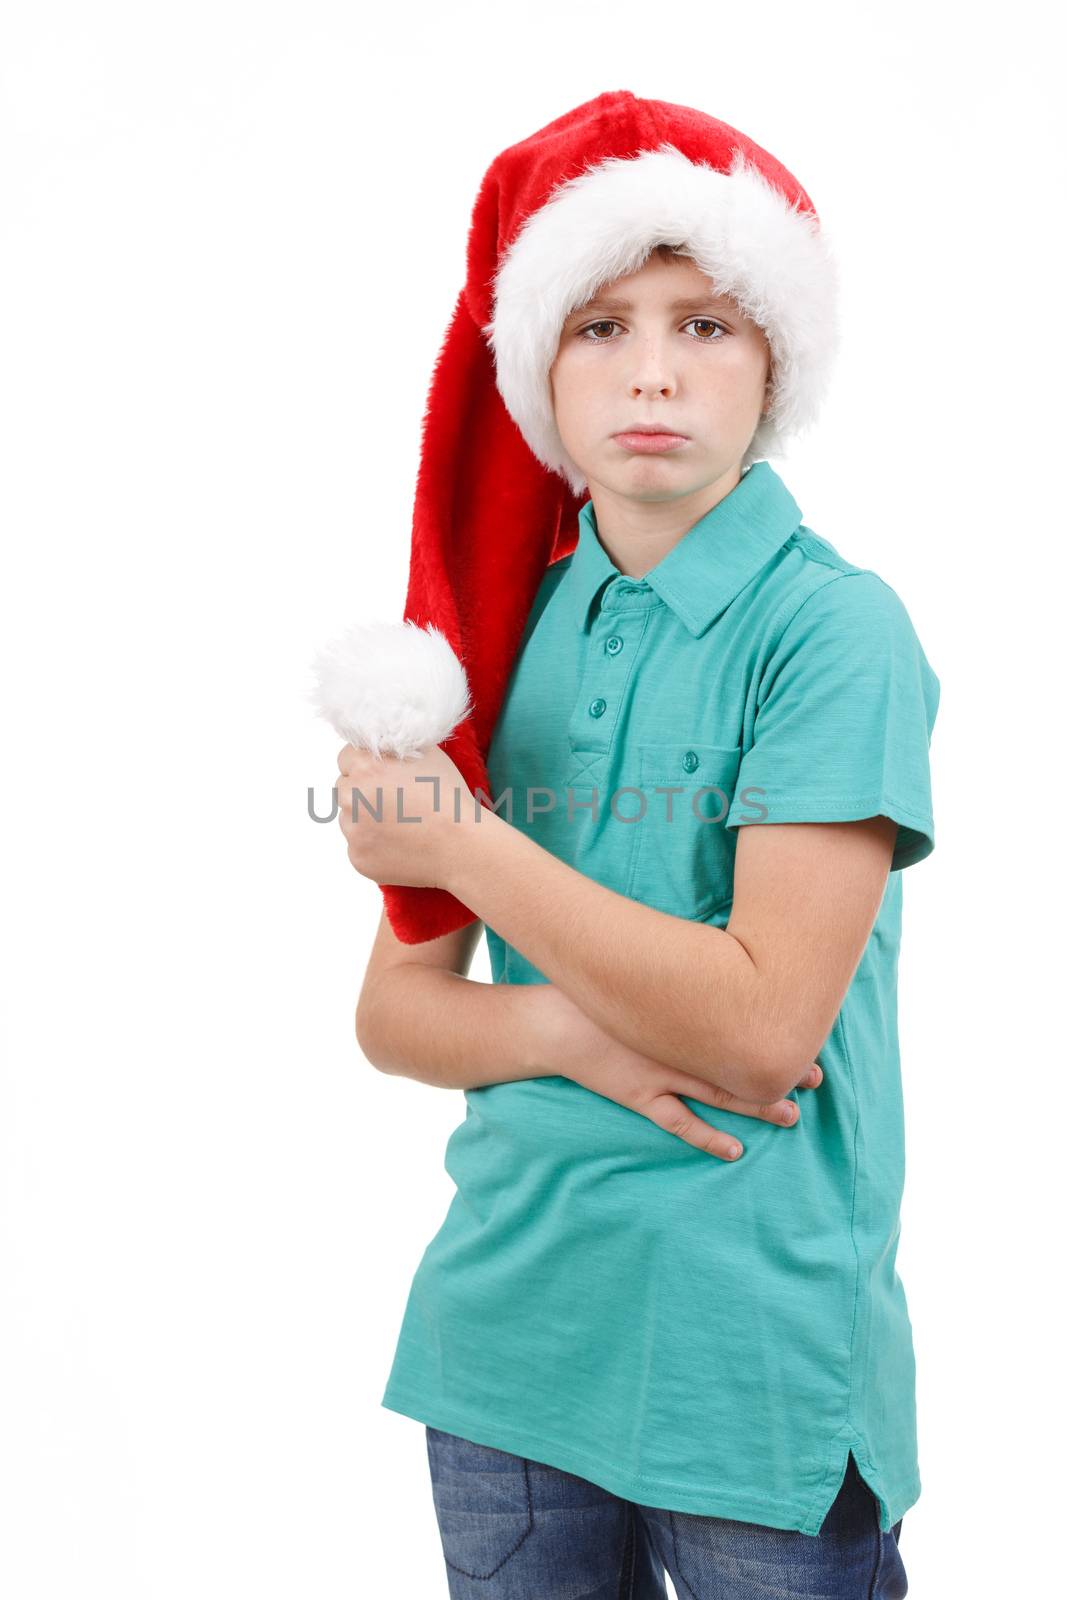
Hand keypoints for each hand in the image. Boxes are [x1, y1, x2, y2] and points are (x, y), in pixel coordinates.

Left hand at [334, 742, 474, 890]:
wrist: (461, 846)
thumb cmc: (449, 799)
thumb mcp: (428, 754)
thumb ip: (397, 746)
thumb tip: (384, 743)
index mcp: (365, 766)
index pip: (345, 759)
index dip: (365, 766)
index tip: (382, 776)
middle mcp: (351, 797)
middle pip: (344, 790)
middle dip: (362, 794)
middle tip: (394, 803)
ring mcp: (352, 831)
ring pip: (349, 820)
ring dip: (366, 822)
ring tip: (401, 826)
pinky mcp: (358, 858)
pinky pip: (359, 848)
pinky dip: (374, 848)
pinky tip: (400, 845)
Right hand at [530, 984, 821, 1161]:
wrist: (552, 1022)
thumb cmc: (597, 988)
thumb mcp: (643, 970)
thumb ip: (678, 970)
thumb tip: (718, 962)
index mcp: (680, 1013)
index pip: (737, 1022)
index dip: (771, 1031)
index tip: (807, 1030)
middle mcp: (678, 1047)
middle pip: (738, 1060)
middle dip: (777, 1068)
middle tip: (815, 1076)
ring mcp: (660, 1075)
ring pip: (719, 1094)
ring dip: (756, 1105)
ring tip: (792, 1115)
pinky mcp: (641, 1097)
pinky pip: (680, 1122)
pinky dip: (708, 1137)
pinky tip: (736, 1151)